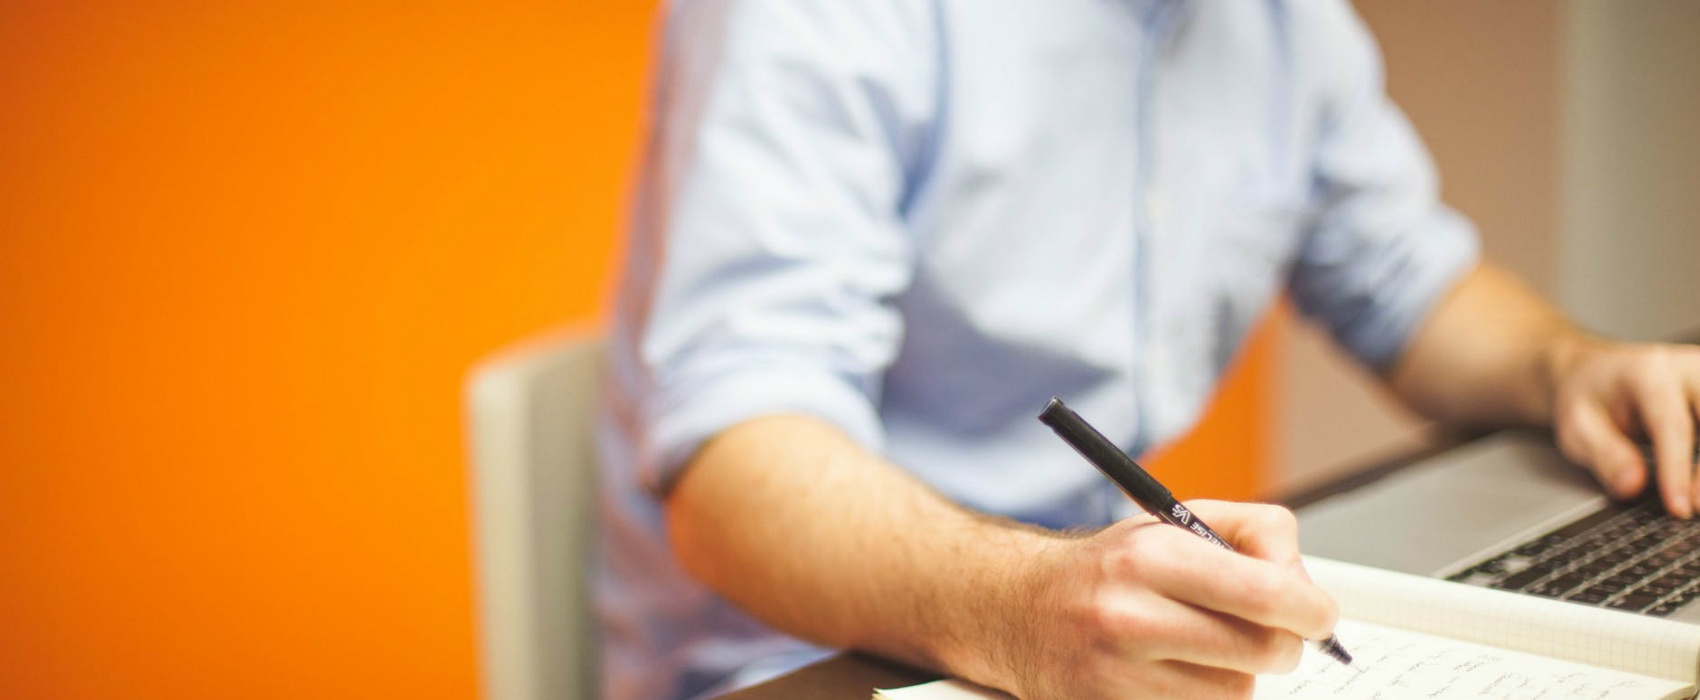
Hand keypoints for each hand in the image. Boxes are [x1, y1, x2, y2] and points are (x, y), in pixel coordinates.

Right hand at [973, 501, 1337, 699]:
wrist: (1019, 609)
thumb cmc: (1110, 568)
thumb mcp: (1172, 522)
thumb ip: (1252, 534)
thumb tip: (1304, 585)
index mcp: (1150, 556)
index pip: (1265, 593)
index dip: (1311, 609)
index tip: (1318, 614)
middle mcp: (1130, 615)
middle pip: (1263, 651)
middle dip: (1283, 643)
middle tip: (1272, 632)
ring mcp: (1117, 675)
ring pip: (1237, 693)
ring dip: (1237, 674)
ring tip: (1203, 648)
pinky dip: (1202, 697)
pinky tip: (1176, 673)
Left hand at [1551, 338, 1699, 516]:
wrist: (1594, 373)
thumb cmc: (1587, 400)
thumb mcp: (1576, 427)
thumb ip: (1604, 456)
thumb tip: (1633, 486)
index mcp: (1649, 373)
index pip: (1673, 425)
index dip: (1678, 470)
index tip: (1679, 508)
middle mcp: (1688, 370)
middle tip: (1696, 507)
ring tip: (1698, 499)